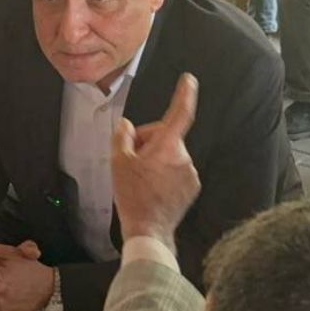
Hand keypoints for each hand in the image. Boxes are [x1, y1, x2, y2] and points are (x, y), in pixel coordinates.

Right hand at [112, 73, 201, 248]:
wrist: (149, 230)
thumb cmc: (133, 196)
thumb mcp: (118, 162)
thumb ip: (123, 137)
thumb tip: (127, 126)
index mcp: (166, 146)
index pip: (179, 114)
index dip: (183, 94)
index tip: (188, 80)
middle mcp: (183, 156)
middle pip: (164, 138)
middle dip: (147, 143)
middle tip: (130, 161)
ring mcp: (190, 173)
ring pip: (168, 155)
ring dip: (154, 160)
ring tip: (139, 180)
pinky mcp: (191, 187)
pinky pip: (175, 171)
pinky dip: (163, 174)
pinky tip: (150, 188)